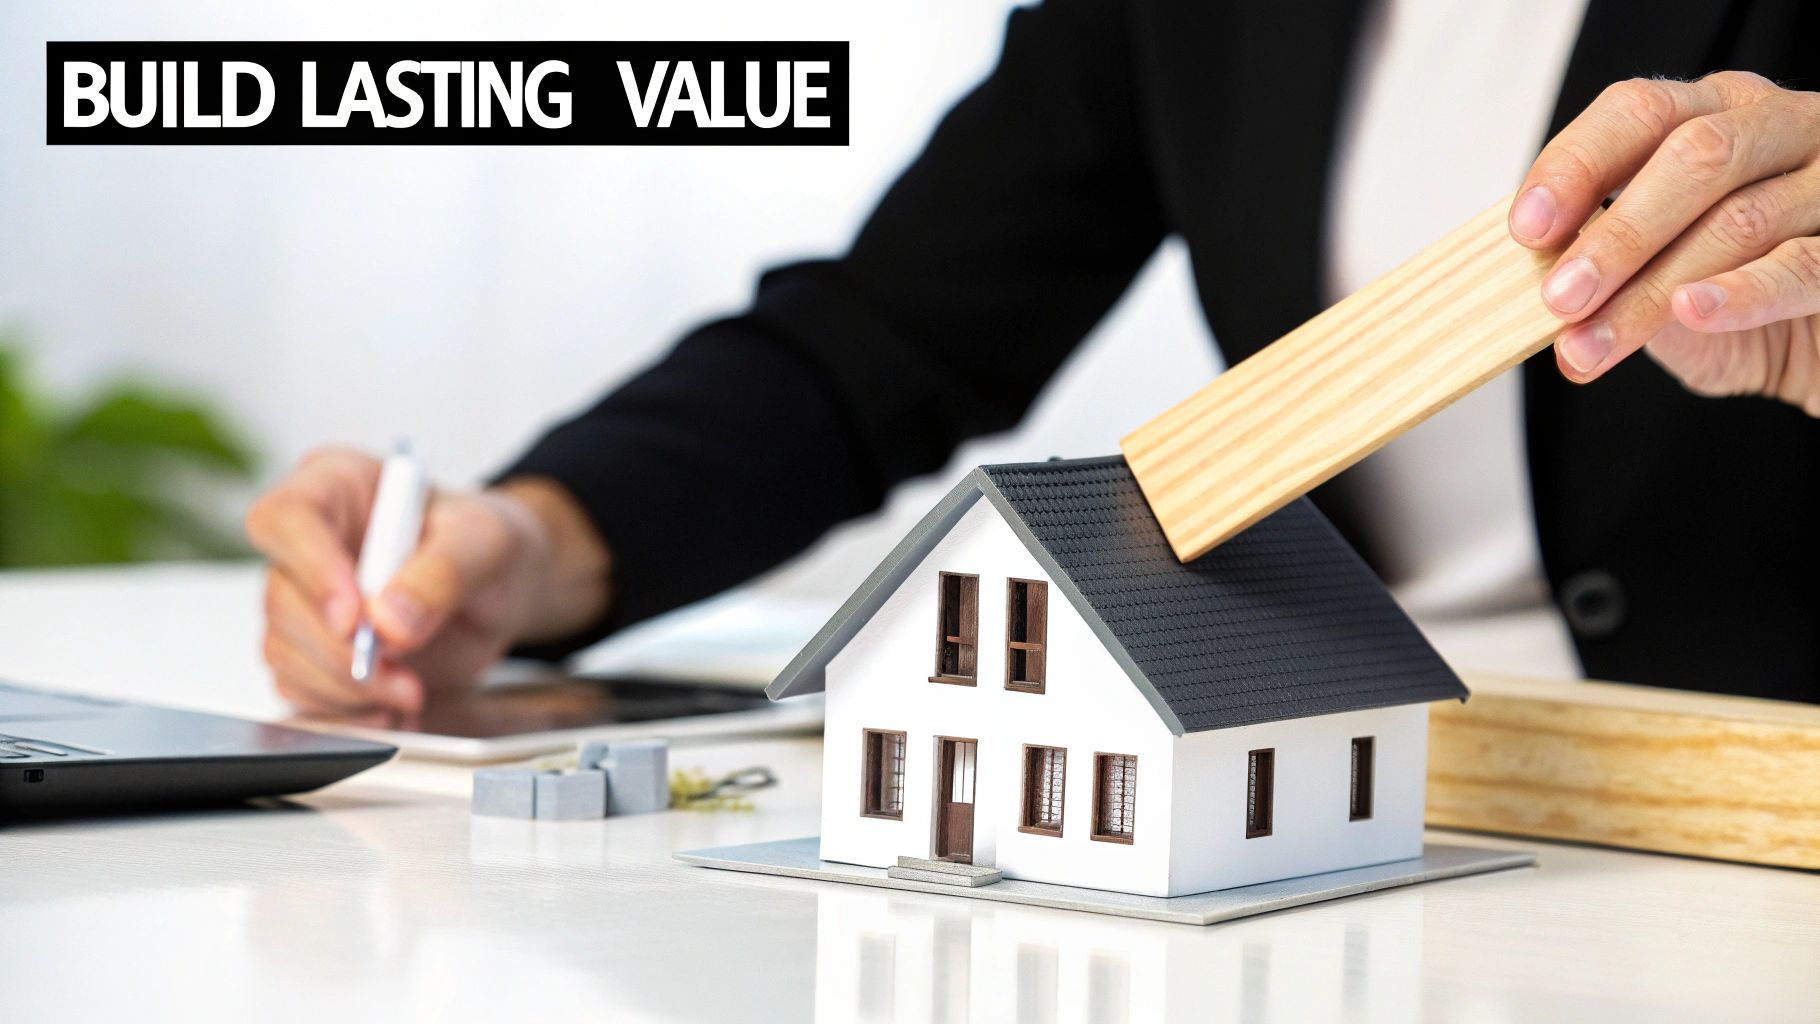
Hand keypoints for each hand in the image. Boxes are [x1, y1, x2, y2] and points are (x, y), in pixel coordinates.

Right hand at [244, 448, 611, 713]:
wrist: (502, 586)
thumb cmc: (488, 542)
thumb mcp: (487, 542)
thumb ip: (444, 573)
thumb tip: (390, 623)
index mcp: (337, 484)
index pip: (288, 517)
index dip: (312, 570)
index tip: (354, 618)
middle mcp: (309, 540)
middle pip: (282, 597)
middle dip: (339, 649)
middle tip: (401, 676)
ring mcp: (306, 598)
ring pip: (285, 649)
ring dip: (345, 686)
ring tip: (410, 692)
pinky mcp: (315, 647)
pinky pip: (301, 686)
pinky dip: (344, 707)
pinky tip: (391, 705)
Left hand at [1510, 72, 1819, 411]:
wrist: (1816, 347)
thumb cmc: (1731, 295)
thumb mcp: (1656, 273)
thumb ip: (1605, 263)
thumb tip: (1530, 281)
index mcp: (1715, 113)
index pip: (1639, 112)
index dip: (1577, 165)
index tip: (1528, 230)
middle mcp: (1779, 128)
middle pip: (1695, 156)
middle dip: (1616, 234)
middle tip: (1560, 299)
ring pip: (1741, 220)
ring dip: (1653, 291)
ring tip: (1590, 346)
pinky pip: (1803, 264)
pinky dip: (1743, 292)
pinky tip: (1692, 311)